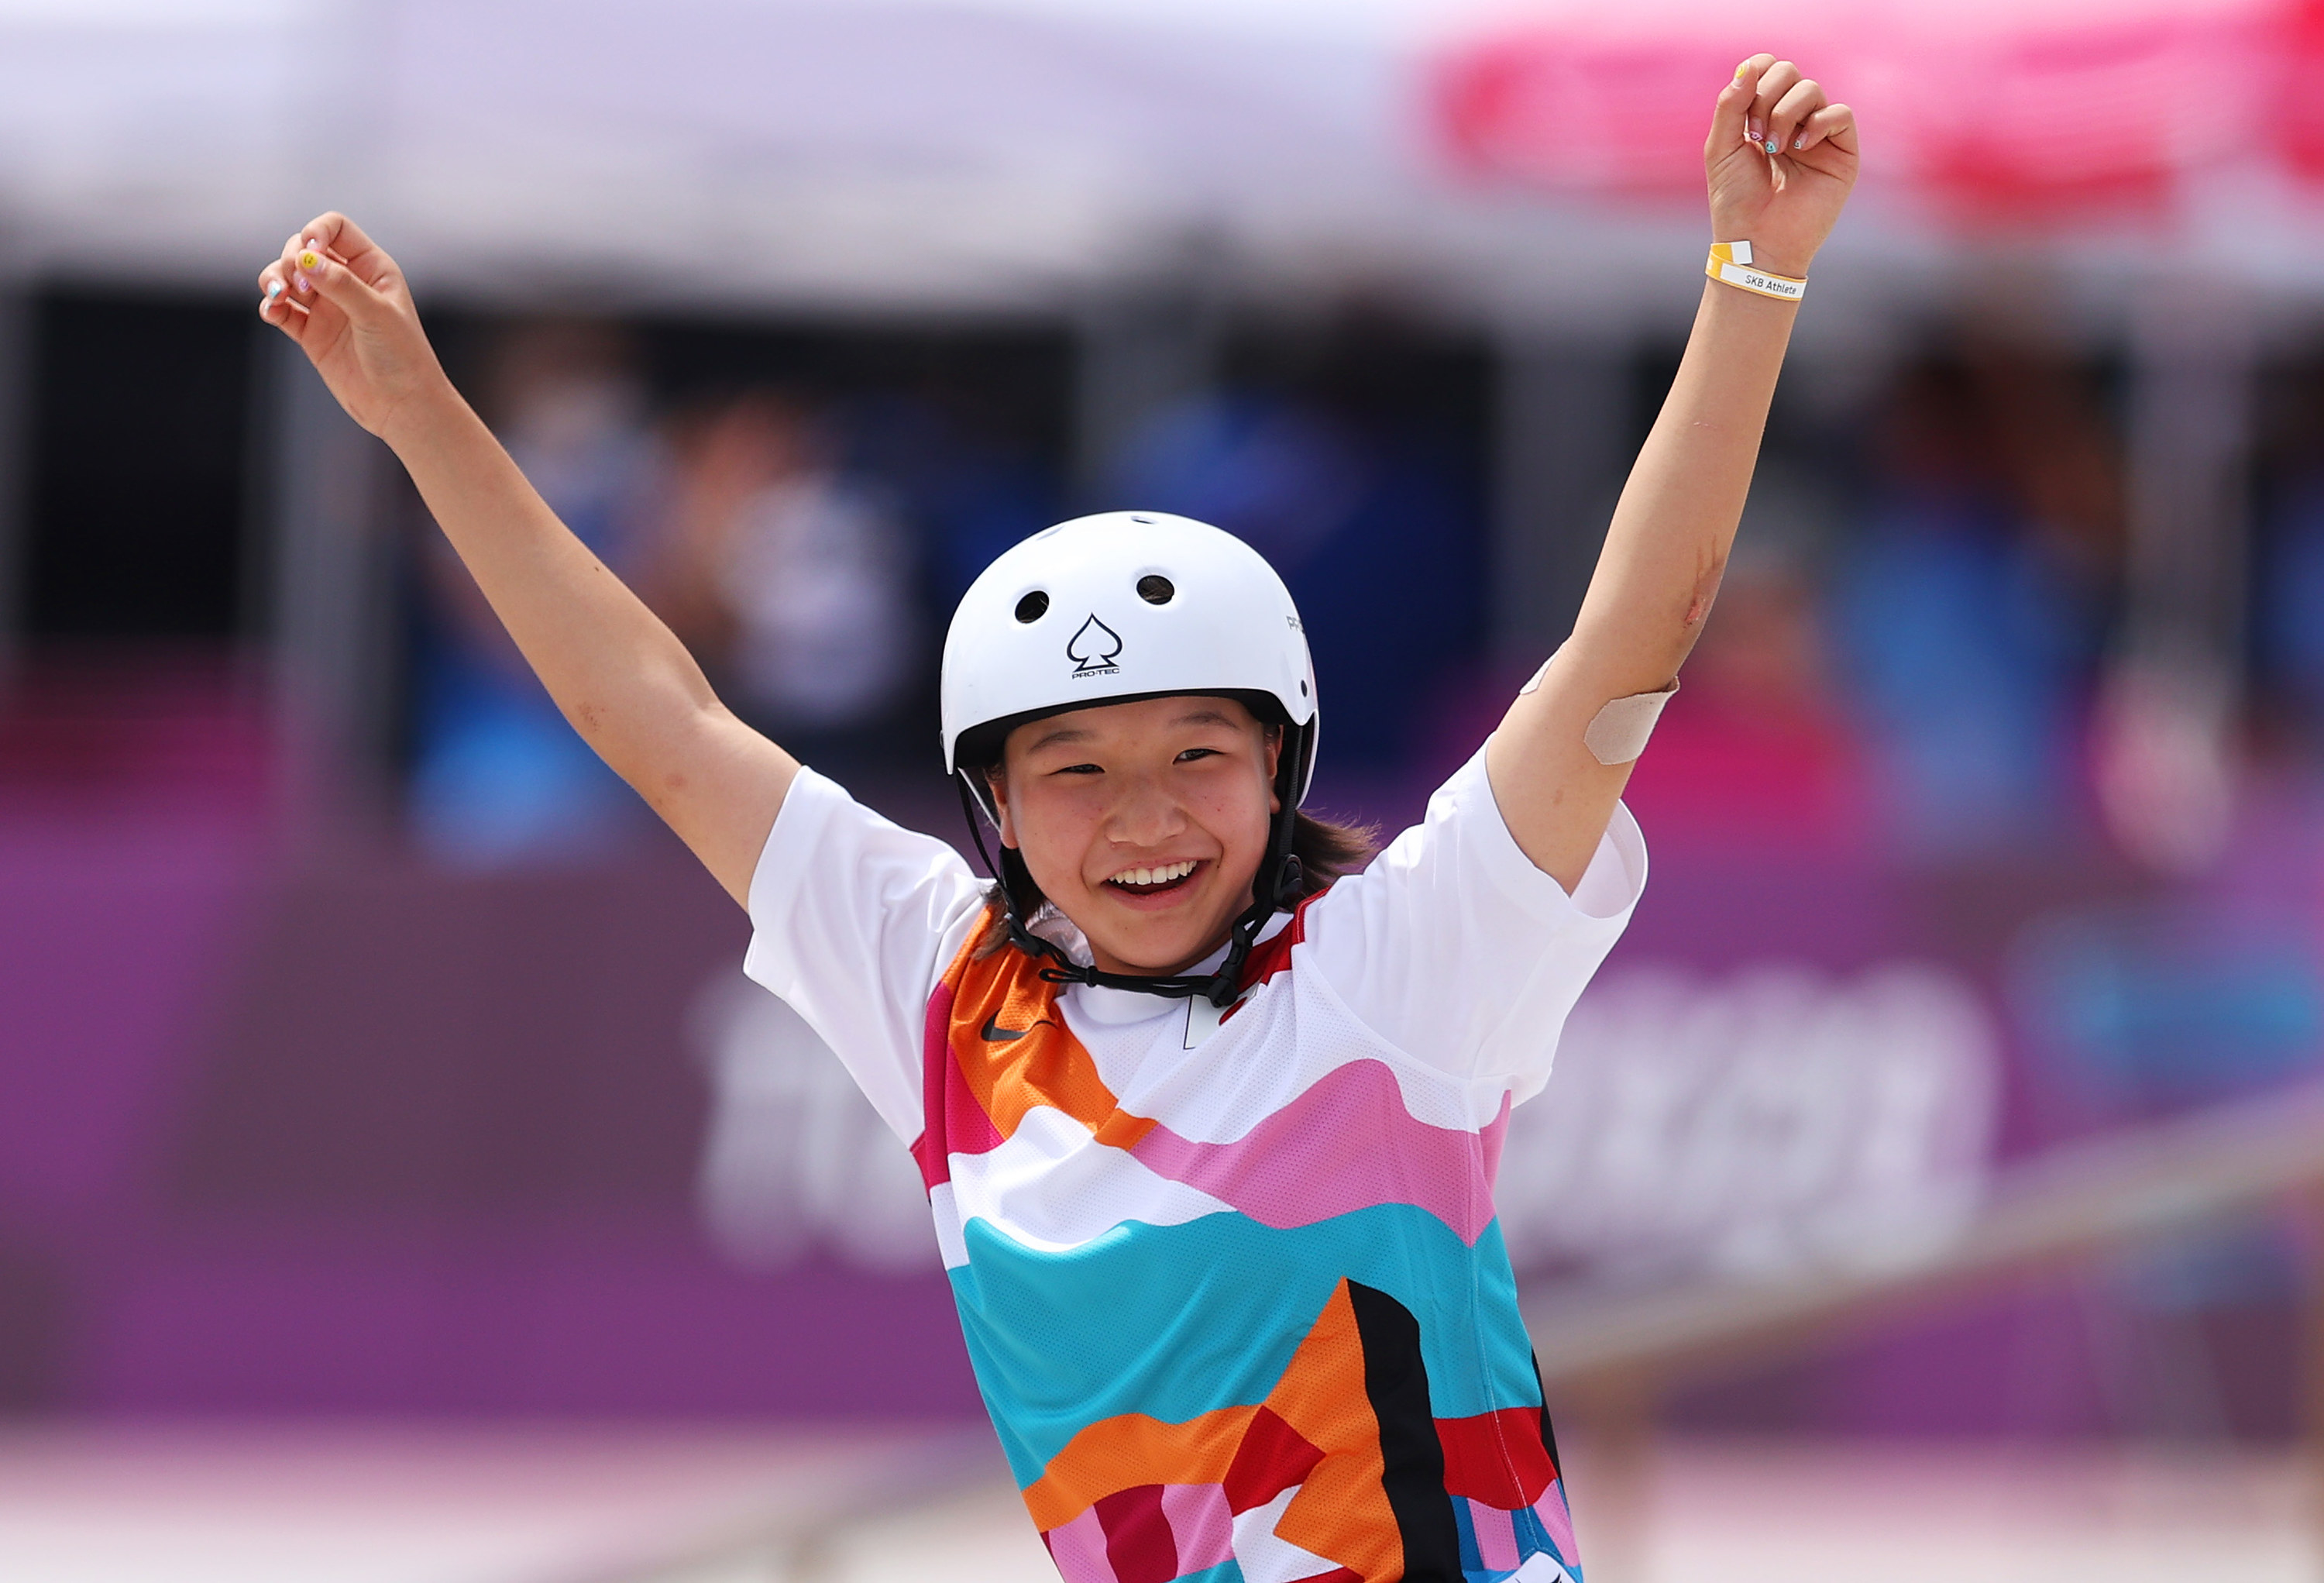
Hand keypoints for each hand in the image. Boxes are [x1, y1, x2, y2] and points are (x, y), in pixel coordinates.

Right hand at [256, 213, 450, 443]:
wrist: (402, 406)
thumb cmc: (402, 357)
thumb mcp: (376, 314)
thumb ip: (341, 284)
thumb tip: (305, 258)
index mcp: (372, 268)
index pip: (335, 228)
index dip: (316, 231)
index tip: (309, 249)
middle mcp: (347, 283)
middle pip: (303, 249)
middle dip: (291, 259)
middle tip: (303, 288)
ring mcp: (328, 308)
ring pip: (287, 277)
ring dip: (274, 279)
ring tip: (279, 297)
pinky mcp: (311, 334)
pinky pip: (282, 311)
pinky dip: (271, 306)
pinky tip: (274, 312)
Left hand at [1704, 56, 1857, 282]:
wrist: (1756, 242)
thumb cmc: (1736, 201)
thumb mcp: (1721, 148)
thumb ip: (1730, 105)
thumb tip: (1748, 67)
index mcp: (1763, 115)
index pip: (1768, 68)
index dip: (1757, 72)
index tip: (1742, 105)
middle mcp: (1793, 120)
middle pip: (1790, 71)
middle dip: (1767, 96)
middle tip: (1755, 135)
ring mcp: (1819, 134)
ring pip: (1812, 89)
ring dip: (1785, 113)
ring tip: (1774, 148)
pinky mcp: (1842, 151)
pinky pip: (1840, 113)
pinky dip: (1817, 123)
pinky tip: (1799, 148)